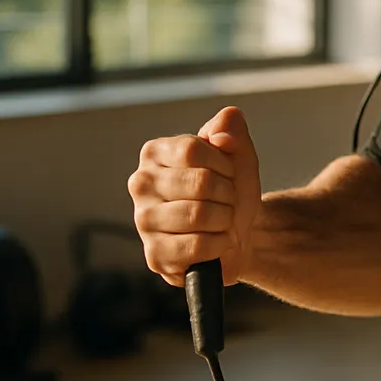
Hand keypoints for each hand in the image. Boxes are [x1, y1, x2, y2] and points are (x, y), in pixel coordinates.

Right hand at [129, 107, 261, 286]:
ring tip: (222, 220)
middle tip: (228, 200)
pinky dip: (219, 244)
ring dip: (225, 219)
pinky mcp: (154, 255)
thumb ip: (231, 129)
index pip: (191, 150)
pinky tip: (216, 242)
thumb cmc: (231, 189)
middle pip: (200, 183)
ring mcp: (143, 221)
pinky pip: (197, 245)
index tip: (228, 173)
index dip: (223, 164)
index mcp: (155, 153)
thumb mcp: (239, 154)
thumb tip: (223, 126)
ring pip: (199, 215)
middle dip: (228, 193)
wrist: (239, 234)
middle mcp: (141, 184)